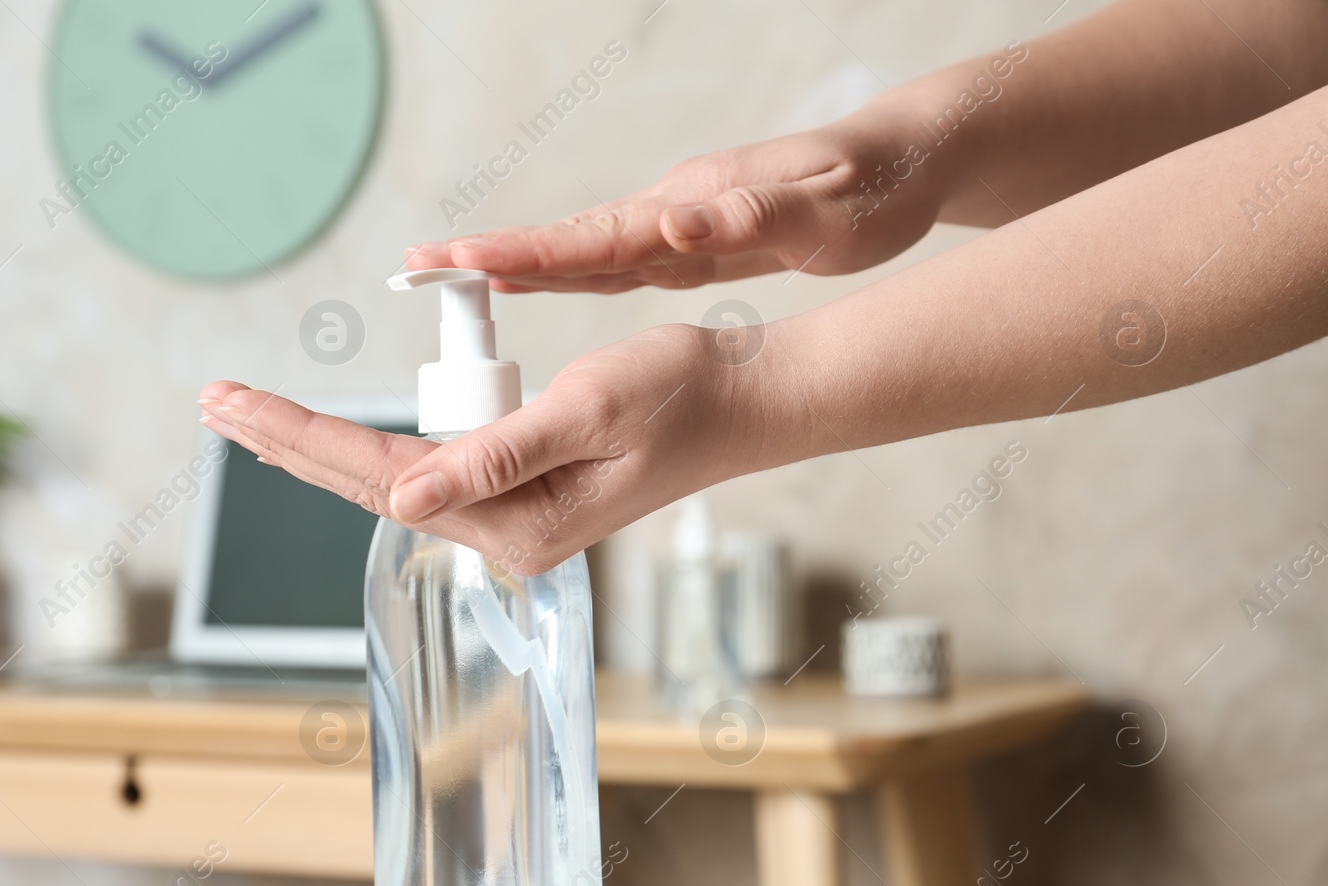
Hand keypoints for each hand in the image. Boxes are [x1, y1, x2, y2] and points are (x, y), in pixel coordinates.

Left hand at [198, 324, 804, 573]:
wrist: (744, 404)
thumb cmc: (680, 396)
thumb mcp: (586, 410)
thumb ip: (493, 456)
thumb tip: (401, 496)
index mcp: (514, 522)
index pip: (379, 475)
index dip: (298, 437)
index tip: (232, 403)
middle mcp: (504, 533)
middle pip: (368, 485)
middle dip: (286, 444)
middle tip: (212, 402)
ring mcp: (511, 519)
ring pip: (389, 481)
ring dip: (317, 448)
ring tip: (249, 418)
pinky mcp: (521, 496)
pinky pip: (425, 473)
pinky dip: (367, 451)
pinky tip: (332, 443)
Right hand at [403, 108, 952, 293]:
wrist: (907, 163)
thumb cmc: (871, 187)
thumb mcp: (819, 212)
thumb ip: (744, 219)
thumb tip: (670, 225)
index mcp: (690, 209)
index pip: (593, 237)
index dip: (524, 253)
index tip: (460, 259)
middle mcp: (670, 214)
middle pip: (568, 241)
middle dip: (492, 254)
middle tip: (419, 261)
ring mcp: (676, 227)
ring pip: (582, 252)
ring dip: (517, 263)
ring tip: (451, 273)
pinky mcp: (690, 243)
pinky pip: (612, 262)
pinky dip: (565, 271)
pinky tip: (534, 279)